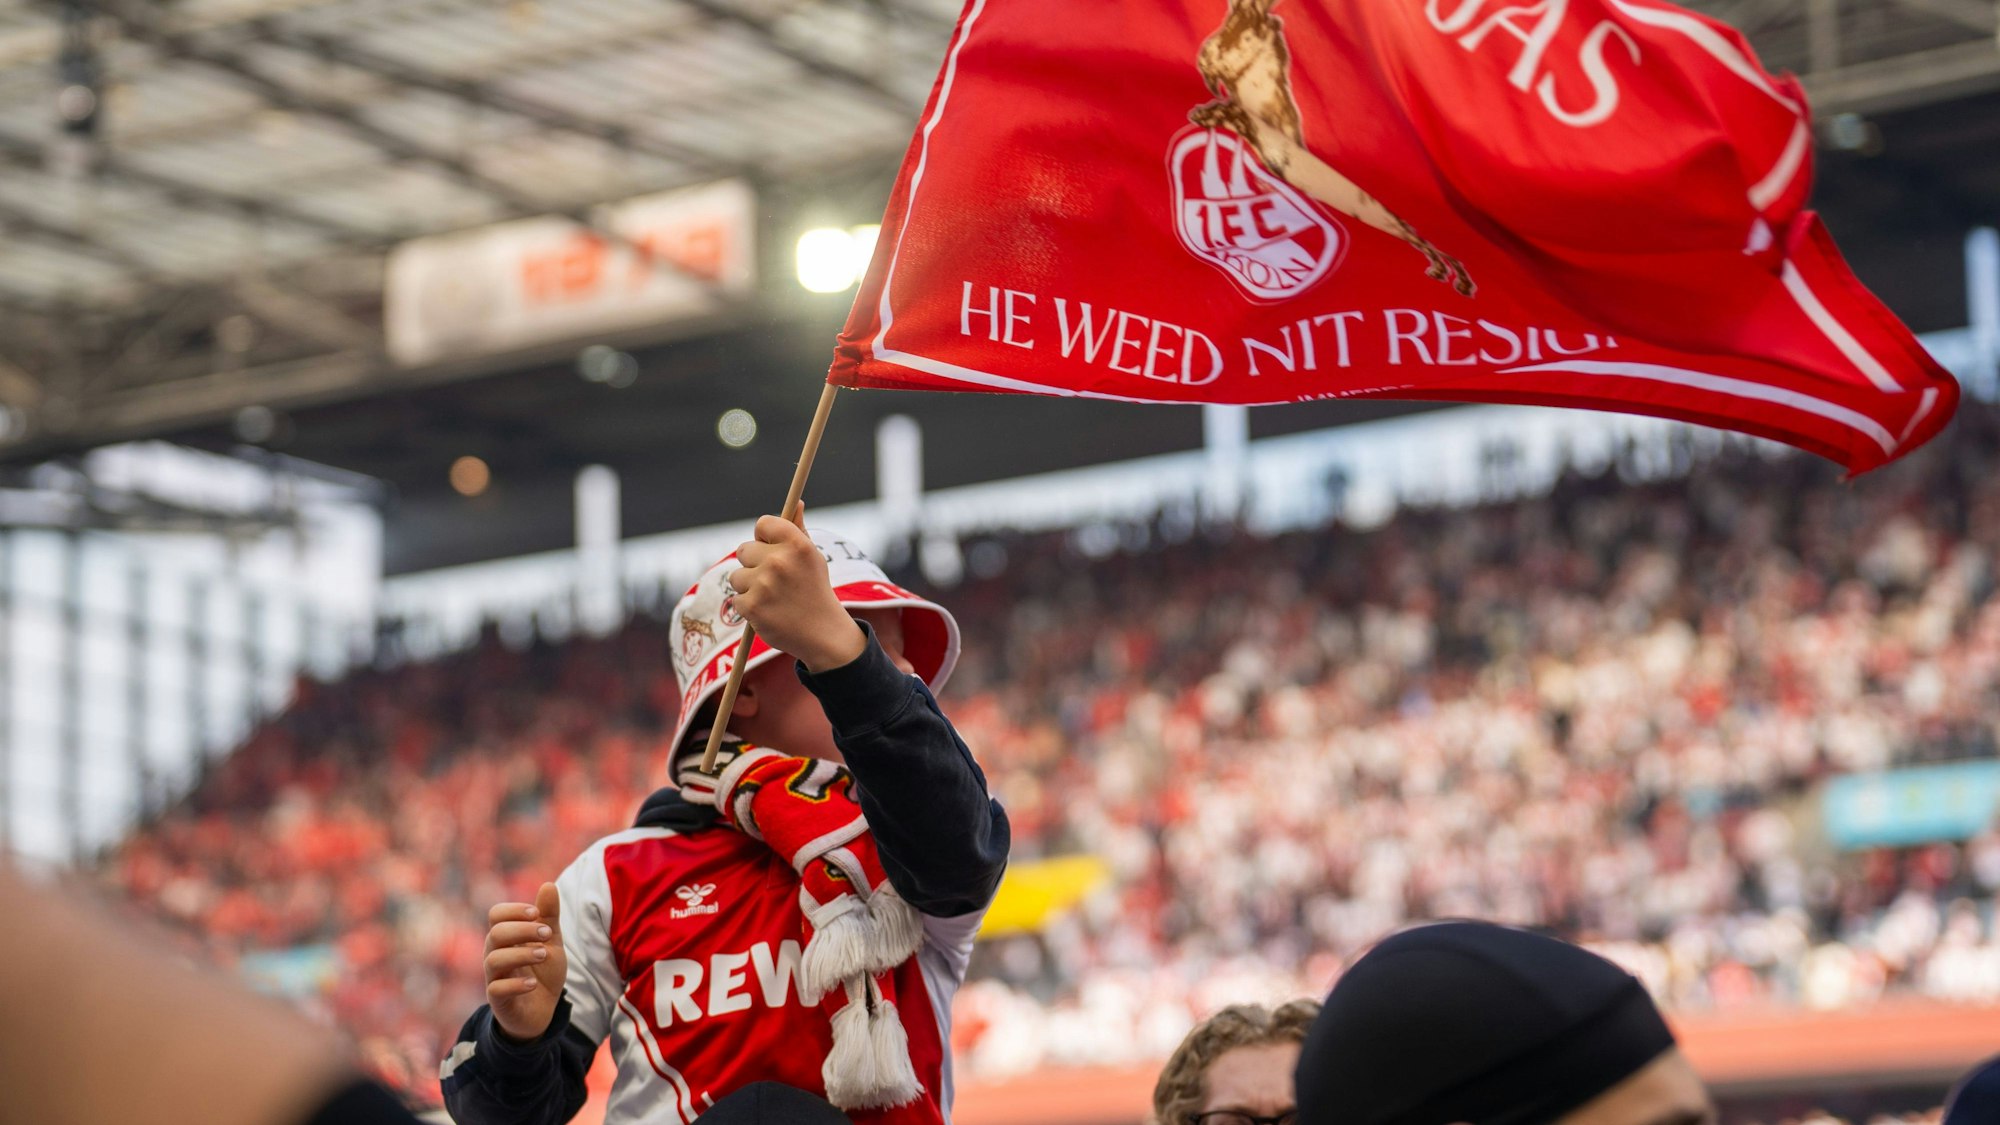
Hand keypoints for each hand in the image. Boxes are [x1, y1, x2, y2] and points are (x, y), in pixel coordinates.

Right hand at [484, 883, 566, 1041]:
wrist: (543, 1010)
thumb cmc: (542, 971)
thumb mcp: (551, 942)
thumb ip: (549, 916)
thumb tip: (548, 884)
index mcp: (506, 937)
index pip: (496, 914)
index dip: (514, 910)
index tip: (537, 913)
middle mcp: (495, 954)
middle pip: (496, 933)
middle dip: (523, 930)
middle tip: (547, 935)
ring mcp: (495, 977)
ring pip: (493, 960)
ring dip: (522, 954)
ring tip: (544, 954)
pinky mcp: (498, 1000)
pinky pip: (496, 989)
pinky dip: (516, 984)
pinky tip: (533, 983)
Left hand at [728, 516, 867, 672]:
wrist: (822, 633)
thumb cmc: (815, 590)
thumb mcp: (812, 557)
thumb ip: (798, 529)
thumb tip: (796, 502)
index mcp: (796, 544)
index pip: (763, 524)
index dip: (764, 537)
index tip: (770, 549)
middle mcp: (779, 561)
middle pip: (744, 550)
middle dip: (754, 564)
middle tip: (773, 581)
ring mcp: (764, 584)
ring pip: (736, 576)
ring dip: (748, 587)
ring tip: (772, 598)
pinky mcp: (752, 607)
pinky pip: (736, 599)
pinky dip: (749, 608)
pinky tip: (768, 612)